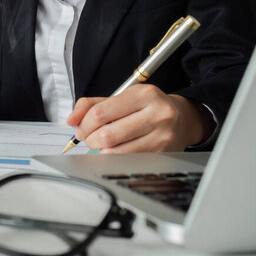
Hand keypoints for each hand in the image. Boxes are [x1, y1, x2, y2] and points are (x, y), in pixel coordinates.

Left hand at [66, 84, 214, 152]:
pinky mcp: (163, 154)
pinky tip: (115, 151)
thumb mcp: (121, 97)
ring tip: (102, 144)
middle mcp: (156, 113)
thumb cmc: (146, 107)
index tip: (80, 128)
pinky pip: (128, 161)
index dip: (84, 124)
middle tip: (89, 138)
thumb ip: (91, 105)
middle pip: (107, 134)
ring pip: (116, 151)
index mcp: (143, 94)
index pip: (101, 112)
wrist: (183, 119)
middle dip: (90, 139)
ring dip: (101, 151)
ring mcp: (162, 136)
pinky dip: (114, 158)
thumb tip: (72, 120)